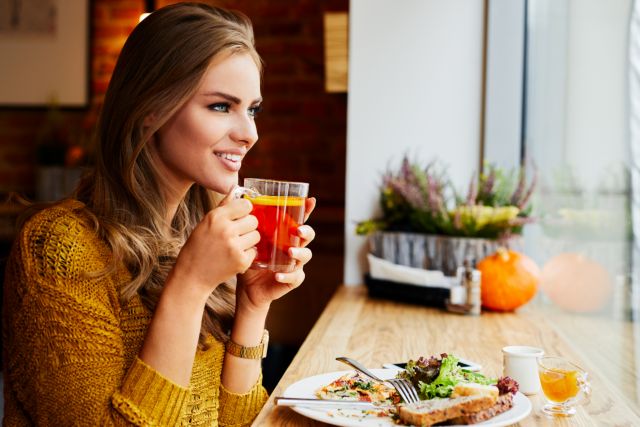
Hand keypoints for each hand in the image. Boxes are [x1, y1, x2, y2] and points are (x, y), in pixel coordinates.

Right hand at [172, 191, 259, 295]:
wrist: (192, 275)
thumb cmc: (198, 247)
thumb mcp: (205, 223)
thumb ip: (223, 207)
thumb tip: (236, 189)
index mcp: (216, 217)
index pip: (245, 205)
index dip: (245, 210)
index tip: (240, 216)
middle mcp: (226, 230)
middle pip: (253, 220)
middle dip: (248, 226)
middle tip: (237, 233)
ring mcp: (234, 246)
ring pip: (256, 235)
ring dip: (249, 240)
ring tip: (235, 245)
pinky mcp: (241, 261)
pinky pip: (254, 251)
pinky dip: (247, 254)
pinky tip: (234, 257)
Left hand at [236, 197, 315, 311]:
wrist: (247, 287)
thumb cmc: (248, 258)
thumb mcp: (244, 237)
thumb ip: (241, 217)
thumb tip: (235, 191)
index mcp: (285, 235)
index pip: (298, 220)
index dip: (307, 210)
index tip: (310, 200)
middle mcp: (293, 247)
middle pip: (308, 236)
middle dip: (306, 231)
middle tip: (298, 230)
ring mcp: (295, 264)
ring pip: (306, 255)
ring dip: (299, 253)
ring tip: (289, 252)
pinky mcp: (291, 280)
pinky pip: (296, 277)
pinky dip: (288, 275)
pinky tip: (277, 275)